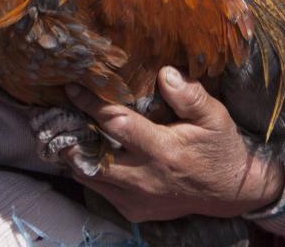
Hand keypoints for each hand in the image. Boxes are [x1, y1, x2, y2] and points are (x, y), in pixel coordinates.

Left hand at [65, 67, 284, 222]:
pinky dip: (88, 171)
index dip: (92, 106)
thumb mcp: (215, 116)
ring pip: (92, 178)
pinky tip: (83, 150)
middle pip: (94, 158)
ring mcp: (138, 199)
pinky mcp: (135, 211)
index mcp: (164, 151)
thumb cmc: (220, 147)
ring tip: (61, 128)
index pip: (118, 125)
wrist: (231, 191)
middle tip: (54, 113)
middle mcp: (146, 178)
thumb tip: (165, 73)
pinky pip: (101, 192)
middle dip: (71, 136)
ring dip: (75, 154)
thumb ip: (190, 95)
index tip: (72, 88)